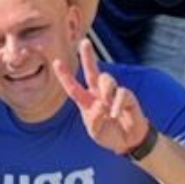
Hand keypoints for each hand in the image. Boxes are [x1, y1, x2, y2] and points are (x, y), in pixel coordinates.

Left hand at [52, 39, 149, 154]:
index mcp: (87, 102)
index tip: (56, 62)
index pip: (73, 88)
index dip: (65, 76)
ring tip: (107, 108)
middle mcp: (99, 94)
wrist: (128, 141)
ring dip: (106, 91)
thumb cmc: (109, 135)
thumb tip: (100, 105)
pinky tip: (115, 114)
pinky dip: (117, 104)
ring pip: (107, 79)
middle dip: (88, 56)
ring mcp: (113, 94)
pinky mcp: (128, 97)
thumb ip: (94, 120)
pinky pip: (122, 93)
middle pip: (92, 72)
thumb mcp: (96, 132)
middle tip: (84, 42)